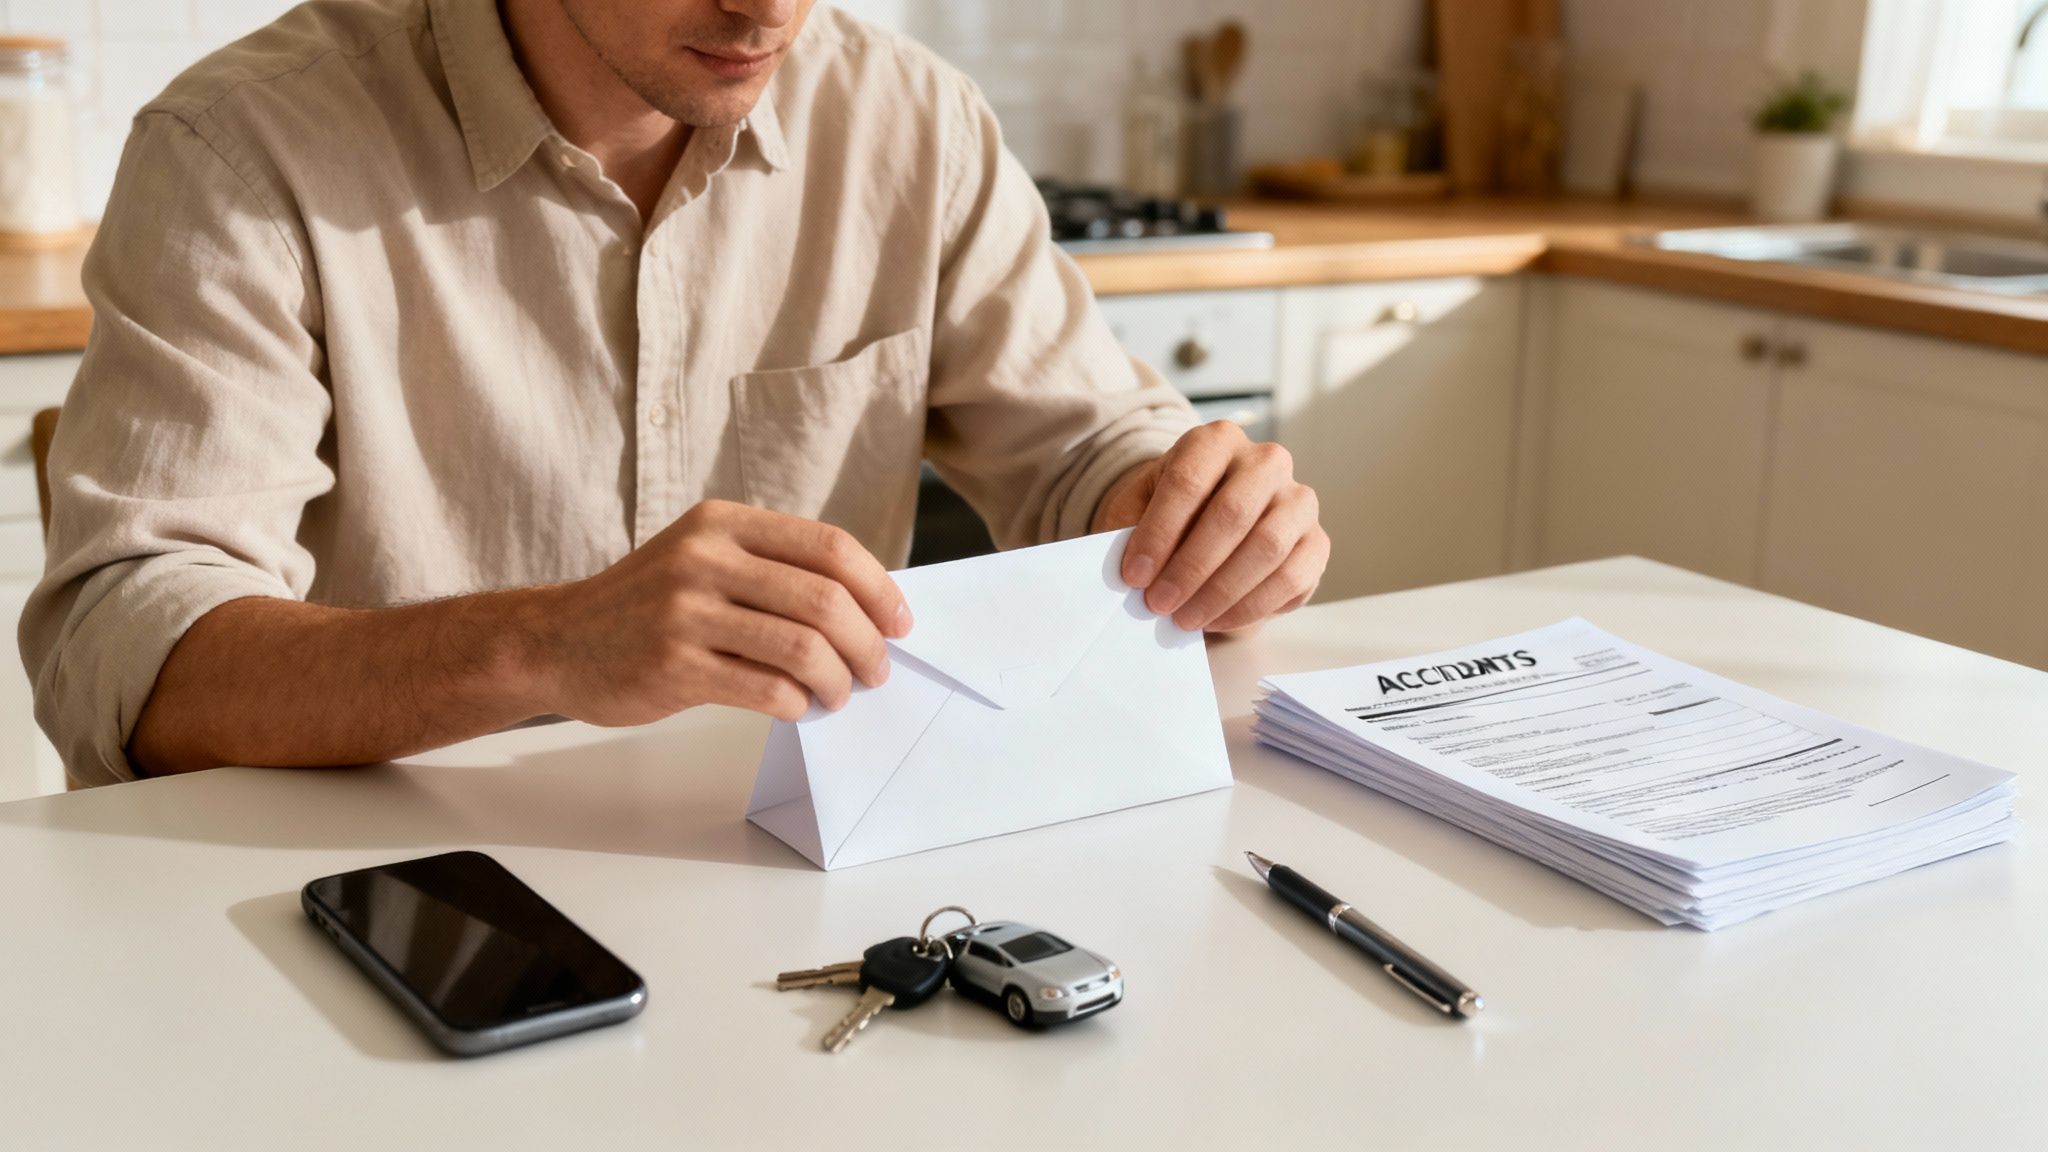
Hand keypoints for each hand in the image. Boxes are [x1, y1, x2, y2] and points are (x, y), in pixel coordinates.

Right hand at [521, 500, 910, 724]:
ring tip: (840, 695)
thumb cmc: (645, 607)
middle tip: (876, 670)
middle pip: (824, 599)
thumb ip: (772, 571)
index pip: (830, 547)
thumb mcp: (703, 559)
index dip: (879, 588)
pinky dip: (797, 704)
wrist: (556, 641)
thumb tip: (866, 610)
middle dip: (866, 643)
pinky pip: (765, 689)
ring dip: (838, 680)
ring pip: (802, 647)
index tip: (899, 623)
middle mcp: (704, 558)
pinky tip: (799, 708)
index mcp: (722, 523)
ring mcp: (685, 612)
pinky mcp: (672, 666)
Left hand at [1092, 422, 1327, 632]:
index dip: (1159, 532)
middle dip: (1190, 567)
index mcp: (1217, 440)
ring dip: (1220, 591)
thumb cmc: (1171, 515)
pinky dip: (1250, 607)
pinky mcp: (1316, 542)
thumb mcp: (1140, 509)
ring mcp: (1299, 500)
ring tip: (1184, 619)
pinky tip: (1217, 620)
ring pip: (1267, 547)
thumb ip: (1131, 531)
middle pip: (1232, 513)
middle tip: (1159, 604)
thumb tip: (1129, 573)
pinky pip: (1291, 577)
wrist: (1211, 523)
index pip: (1188, 481)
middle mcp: (1266, 461)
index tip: (1134, 575)